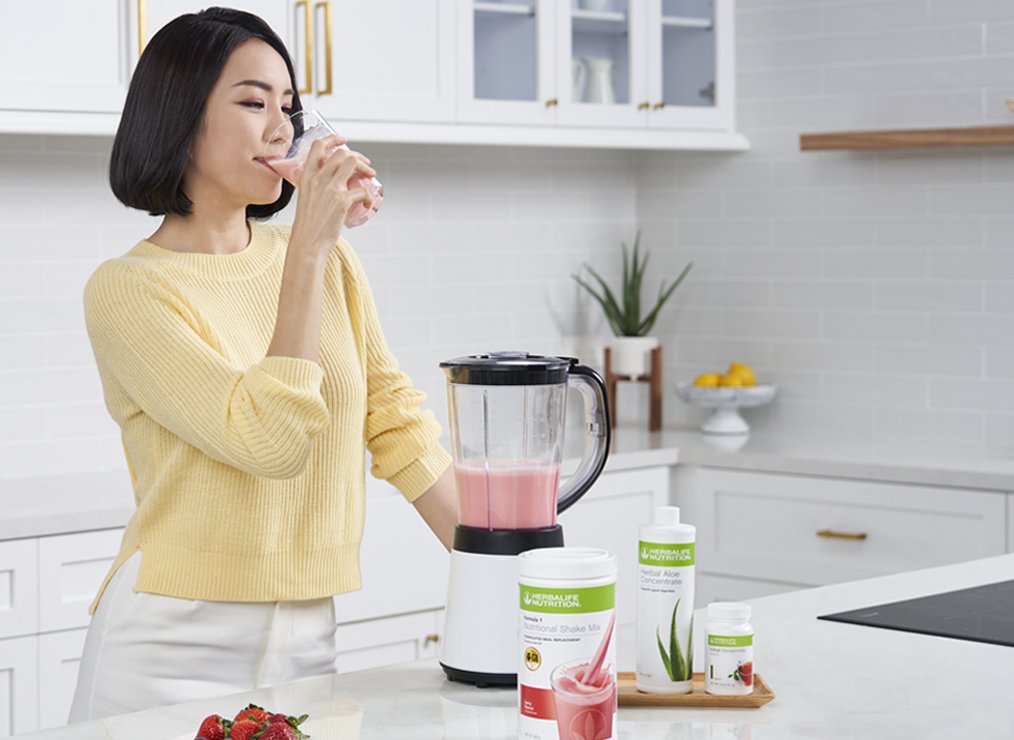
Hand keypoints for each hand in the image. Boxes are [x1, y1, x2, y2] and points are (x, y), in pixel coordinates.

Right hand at [289, 134, 377, 257]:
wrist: (307, 243)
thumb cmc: (308, 226)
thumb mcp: (306, 199)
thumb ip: (316, 188)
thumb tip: (330, 186)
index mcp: (307, 176)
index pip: (318, 146)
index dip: (333, 139)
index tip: (343, 140)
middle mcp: (318, 179)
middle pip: (341, 153)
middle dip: (357, 155)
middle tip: (364, 164)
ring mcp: (331, 189)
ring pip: (352, 163)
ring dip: (365, 168)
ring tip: (370, 176)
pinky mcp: (342, 201)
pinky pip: (362, 190)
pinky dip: (369, 196)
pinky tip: (368, 203)